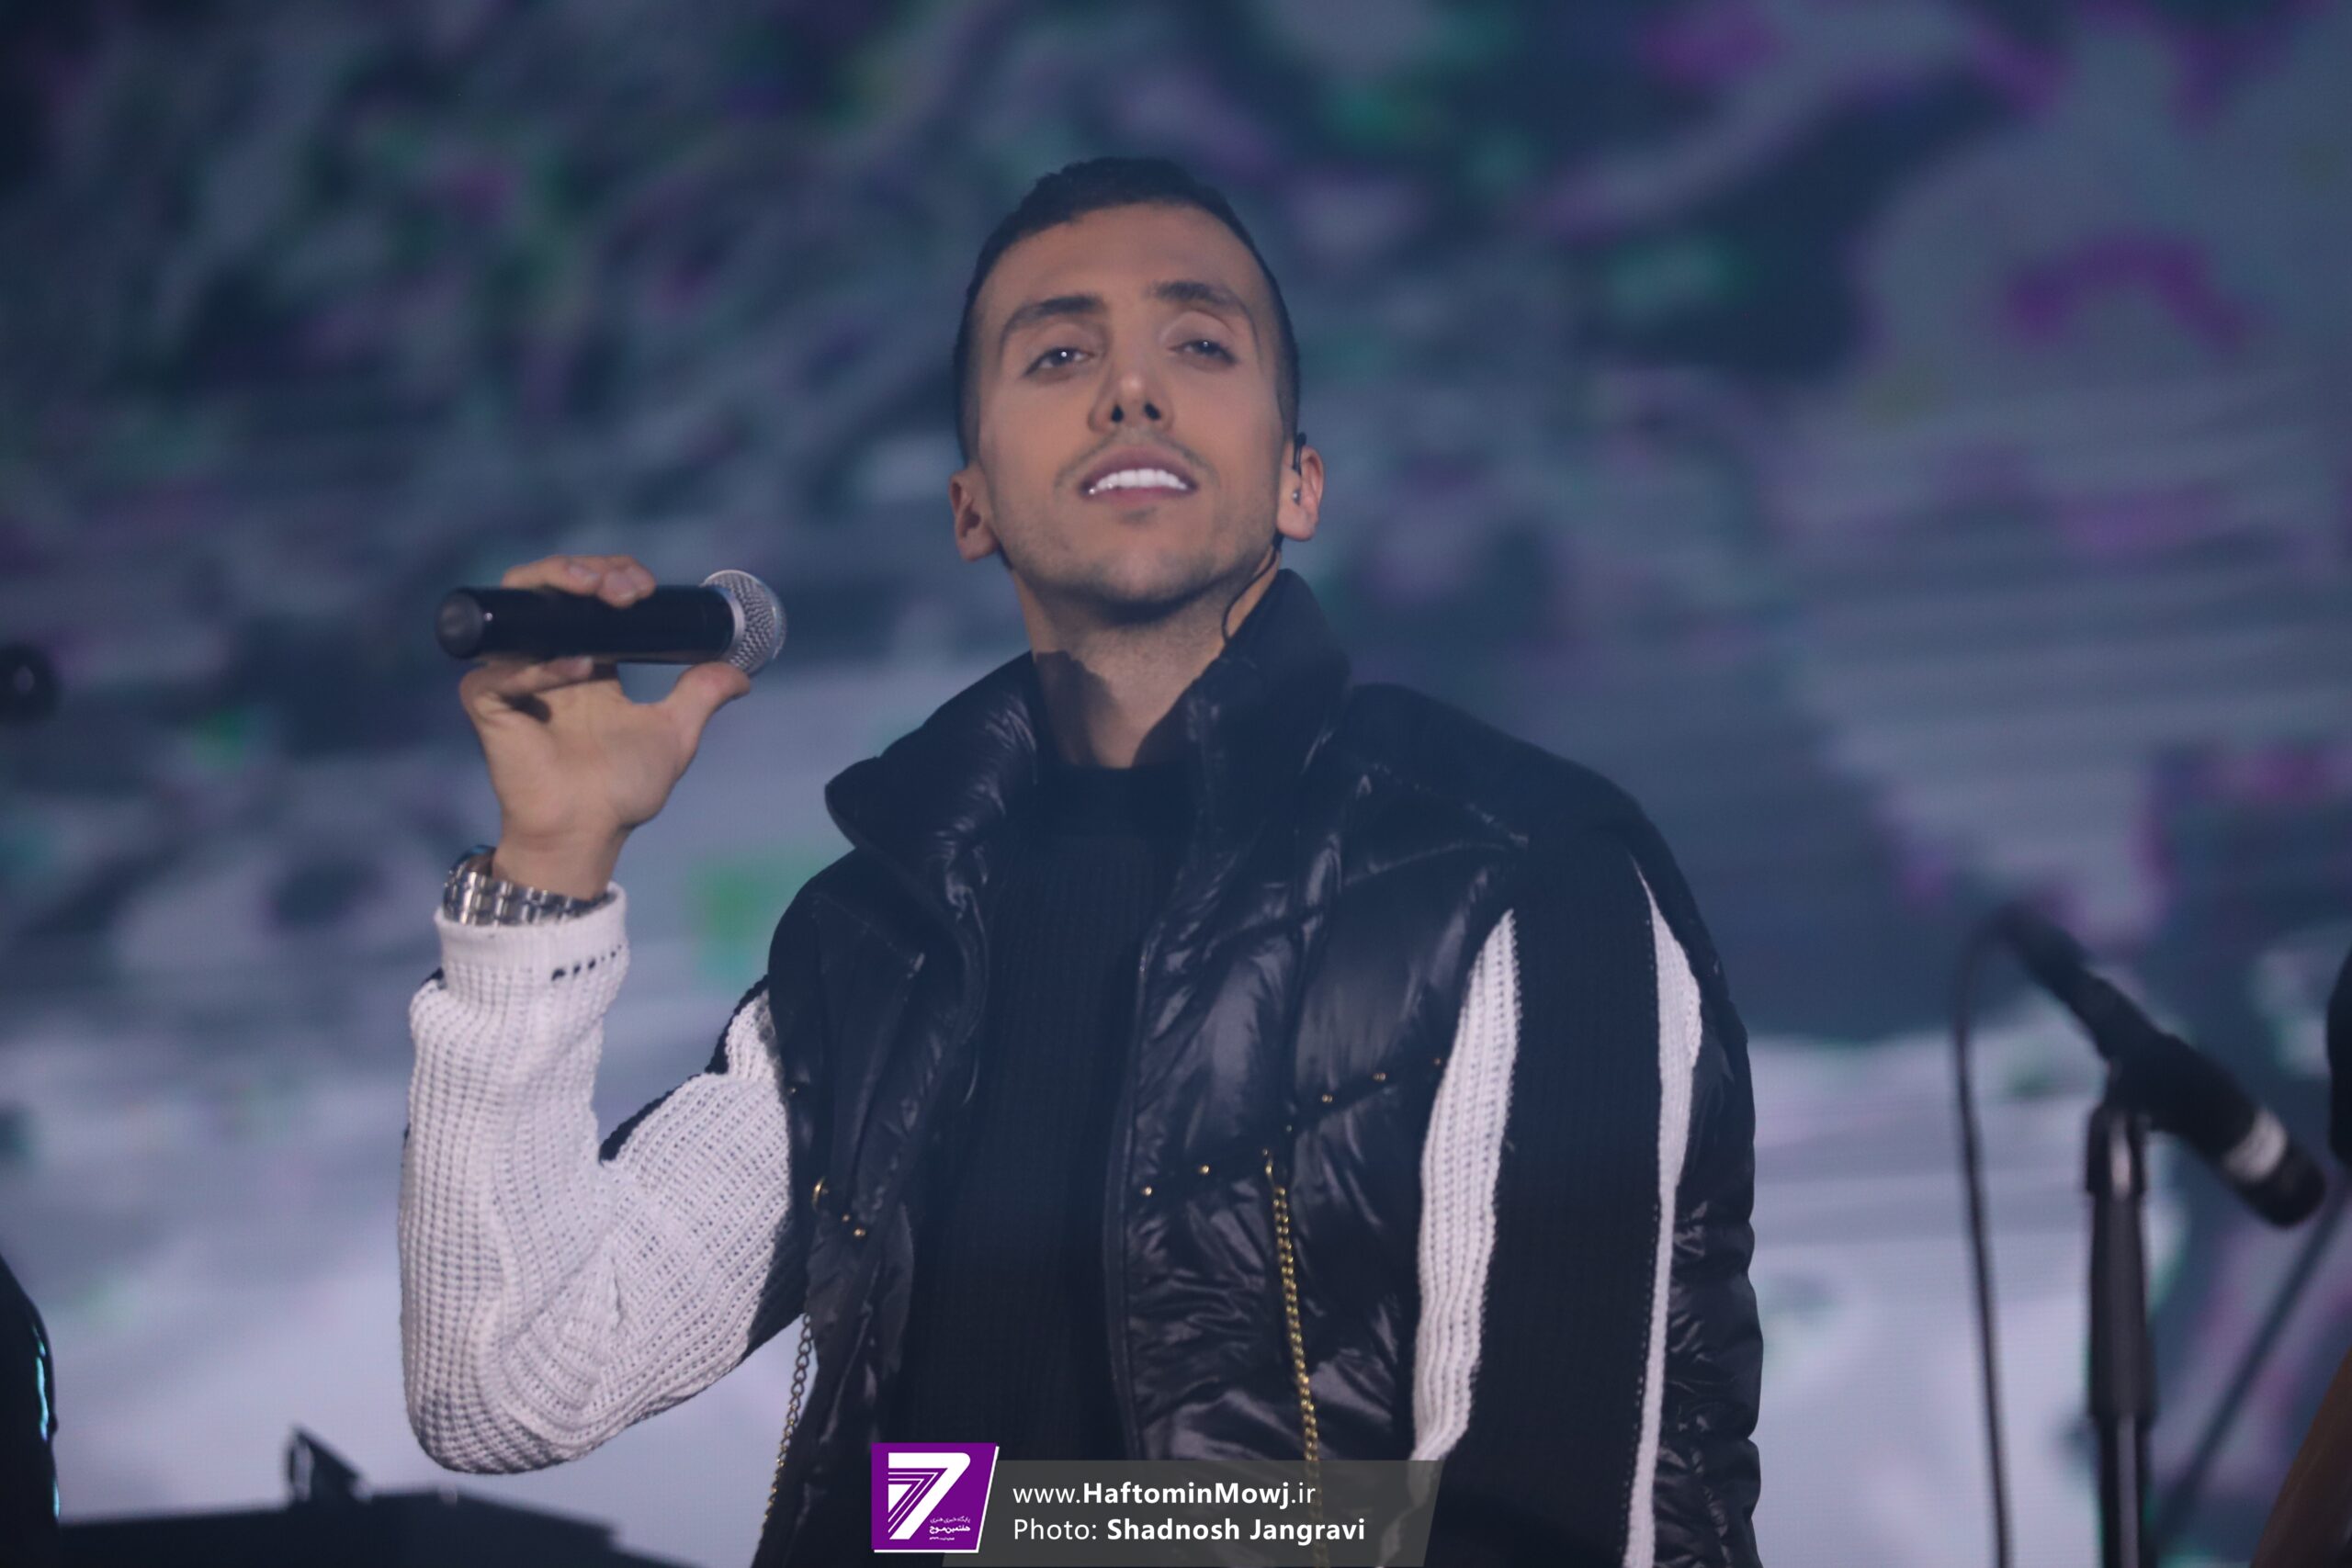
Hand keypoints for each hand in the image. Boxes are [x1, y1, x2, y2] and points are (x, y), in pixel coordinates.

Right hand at [456, 554, 751, 897]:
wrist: (591, 833)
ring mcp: (512, 679)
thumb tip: (743, 673)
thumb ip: (701, 697)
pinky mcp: (488, 706)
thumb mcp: (675, 734)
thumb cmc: (623, 790)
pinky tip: (578, 667)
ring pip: (515, 609)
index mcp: (586, 660)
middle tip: (626, 587)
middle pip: (547, 586)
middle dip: (586, 570)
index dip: (612, 575)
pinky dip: (537, 665)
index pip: (587, 594)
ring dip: (556, 588)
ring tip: (601, 595)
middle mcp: (545, 660)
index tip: (645, 586)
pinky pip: (500, 673)